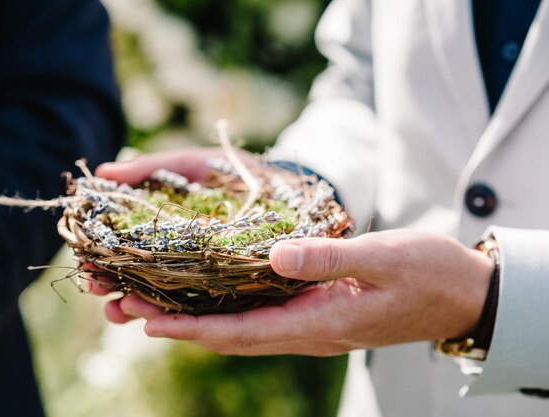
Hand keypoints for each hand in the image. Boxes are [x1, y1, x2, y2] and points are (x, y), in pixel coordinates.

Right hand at [91, 147, 257, 322]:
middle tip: (96, 288)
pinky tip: (158, 320)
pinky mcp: (235, 293)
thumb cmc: (232, 174)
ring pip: (169, 303)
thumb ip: (152, 168)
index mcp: (167, 238)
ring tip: (120, 309)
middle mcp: (183, 265)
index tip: (86, 267)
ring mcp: (208, 281)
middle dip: (117, 289)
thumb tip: (102, 172)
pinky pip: (207, 312)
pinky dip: (182, 318)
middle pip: (144, 284)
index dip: (106, 264)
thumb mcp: (193, 165)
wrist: (283, 185)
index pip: (129, 257)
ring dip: (140, 307)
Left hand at [108, 230, 492, 355]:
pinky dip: (226, 309)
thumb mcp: (383, 257)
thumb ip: (329, 258)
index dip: (191, 329)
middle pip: (231, 335)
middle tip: (130, 308)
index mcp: (320, 322)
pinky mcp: (317, 312)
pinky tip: (208, 294)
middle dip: (179, 325)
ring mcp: (312, 324)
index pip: (241, 332)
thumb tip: (273, 256)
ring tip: (153, 302)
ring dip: (196, 319)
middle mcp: (308, 330)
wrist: (463, 293)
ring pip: (242, 328)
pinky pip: (260, 316)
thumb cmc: (429, 273)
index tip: (146, 321)